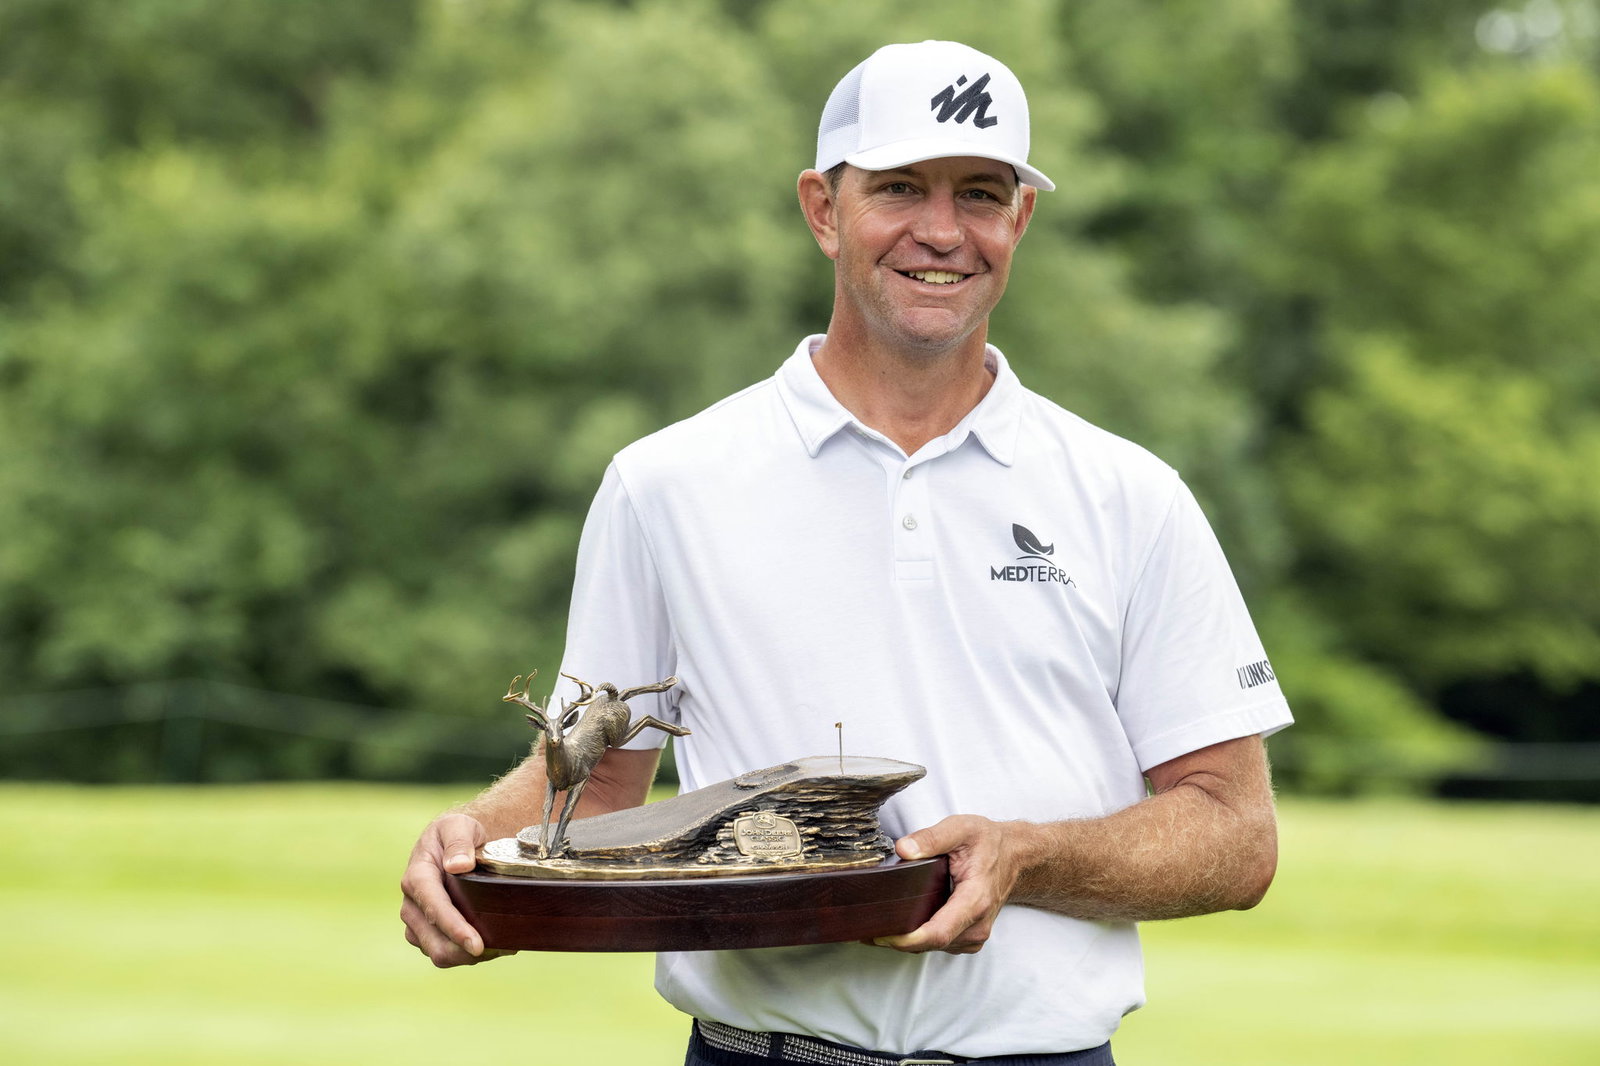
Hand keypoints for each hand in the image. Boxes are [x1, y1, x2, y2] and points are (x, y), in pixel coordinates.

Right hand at [399, 813, 516, 967]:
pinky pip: (447, 954)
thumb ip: (459, 842)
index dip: (454, 929)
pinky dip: (469, 956)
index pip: (433, 909)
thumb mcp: (458, 825)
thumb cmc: (456, 833)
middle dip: (464, 953)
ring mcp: (418, 923)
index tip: (476, 945)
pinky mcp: (428, 934)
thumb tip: (458, 866)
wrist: (453, 843)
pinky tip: (494, 946)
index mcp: (417, 877)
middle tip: (500, 949)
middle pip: (434, 942)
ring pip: (440, 954)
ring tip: (501, 946)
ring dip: (469, 957)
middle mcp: (412, 905)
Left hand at [869, 815, 1021, 955]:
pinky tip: (903, 922)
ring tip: (879, 922)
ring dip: (905, 939)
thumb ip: (932, 837)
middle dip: (897, 939)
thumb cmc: (989, 843)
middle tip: (865, 926)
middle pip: (930, 944)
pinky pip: (938, 944)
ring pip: (932, 947)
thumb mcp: (962, 828)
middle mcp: (977, 925)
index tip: (881, 935)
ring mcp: (974, 935)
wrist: (1015, 856)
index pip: (938, 933)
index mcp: (975, 900)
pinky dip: (918, 937)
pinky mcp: (969, 937)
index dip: (907, 939)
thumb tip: (904, 849)